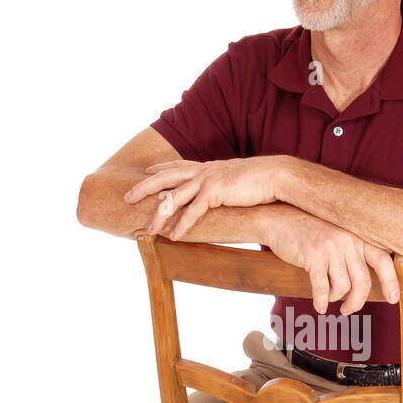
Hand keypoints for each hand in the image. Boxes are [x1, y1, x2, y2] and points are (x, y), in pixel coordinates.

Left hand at [123, 156, 286, 238]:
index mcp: (208, 167)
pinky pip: (193, 212)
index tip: (145, 172)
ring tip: (147, 229)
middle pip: (165, 177)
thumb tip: (225, 194)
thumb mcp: (238, 180)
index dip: (160, 168)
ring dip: (159, 214)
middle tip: (126, 197)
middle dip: (144, 187)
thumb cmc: (262, 180)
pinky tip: (173, 236)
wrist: (276, 175)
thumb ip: (226, 186)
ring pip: (174, 196)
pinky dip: (182, 225)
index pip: (178, 166)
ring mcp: (208, 180)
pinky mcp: (215, 192)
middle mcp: (204, 171)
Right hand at [262, 206, 399, 314]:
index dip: (391, 281)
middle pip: (363, 282)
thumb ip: (351, 253)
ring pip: (342, 287)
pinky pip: (322, 289)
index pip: (383, 259)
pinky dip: (321, 301)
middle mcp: (348, 239)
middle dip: (356, 302)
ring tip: (326, 297)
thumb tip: (363, 284)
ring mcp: (331, 247)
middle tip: (347, 310)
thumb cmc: (306, 232)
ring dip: (333, 298)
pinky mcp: (314, 256)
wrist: (276, 219)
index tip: (394, 298)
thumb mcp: (335, 236)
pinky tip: (318, 306)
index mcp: (357, 235)